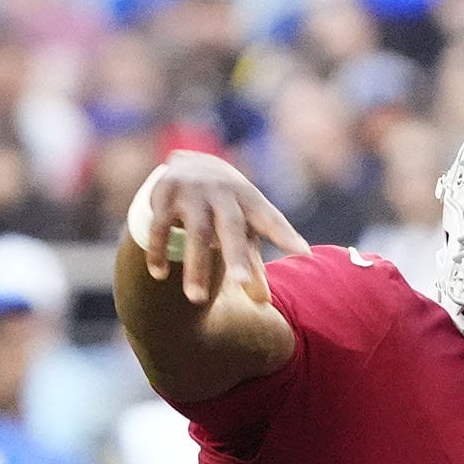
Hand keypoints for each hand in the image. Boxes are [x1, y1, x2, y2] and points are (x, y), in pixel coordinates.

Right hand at [129, 153, 309, 308]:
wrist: (189, 162)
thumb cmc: (225, 205)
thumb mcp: (242, 226)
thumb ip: (251, 261)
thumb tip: (263, 302)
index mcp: (248, 199)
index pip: (270, 219)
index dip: (286, 235)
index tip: (303, 252)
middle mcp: (223, 193)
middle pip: (232, 228)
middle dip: (236, 256)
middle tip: (240, 283)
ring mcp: (193, 193)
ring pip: (196, 233)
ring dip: (195, 267)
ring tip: (196, 299)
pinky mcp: (165, 195)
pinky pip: (161, 227)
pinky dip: (159, 251)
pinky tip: (159, 274)